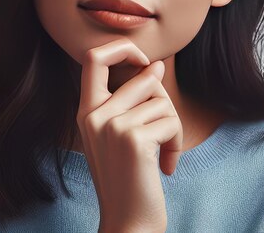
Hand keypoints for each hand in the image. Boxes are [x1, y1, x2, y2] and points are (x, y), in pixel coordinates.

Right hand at [76, 39, 182, 232]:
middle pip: (144, 76)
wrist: (128, 224)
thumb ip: (131, 99)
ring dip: (173, 126)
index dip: (122, 49)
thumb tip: (156, 65)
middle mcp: (94, 114)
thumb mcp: (121, 133)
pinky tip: (167, 166)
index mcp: (86, 110)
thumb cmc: (129, 177)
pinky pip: (170, 121)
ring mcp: (111, 126)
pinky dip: (177, 143)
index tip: (141, 62)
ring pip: (161, 99)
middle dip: (165, 98)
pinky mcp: (133, 140)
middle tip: (165, 128)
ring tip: (164, 152)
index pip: (94, 57)